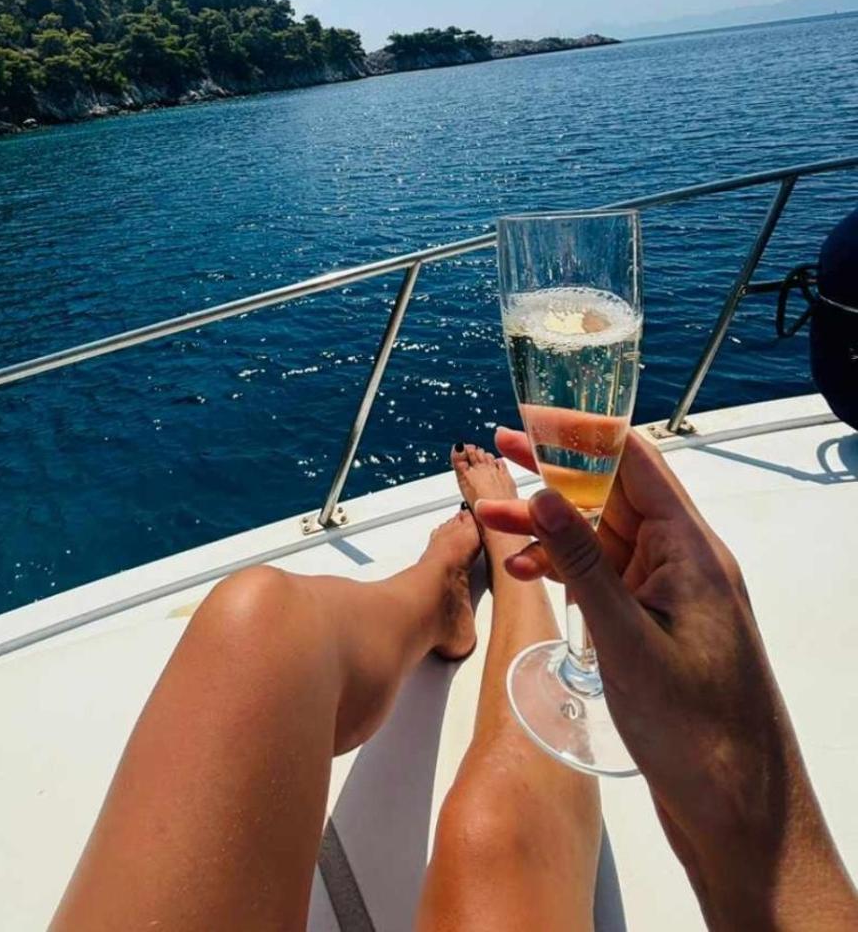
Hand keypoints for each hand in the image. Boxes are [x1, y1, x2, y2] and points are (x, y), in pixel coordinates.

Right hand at [477, 412, 856, 930]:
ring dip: (550, 526)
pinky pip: (605, 579)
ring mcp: (670, 596)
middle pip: (614, 495)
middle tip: (500, 448)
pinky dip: (565, 570)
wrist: (738, 813)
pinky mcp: (656, 629)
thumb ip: (582, 562)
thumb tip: (543, 494)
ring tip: (491, 516)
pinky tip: (526, 573)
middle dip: (556, 471)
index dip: (582, 433)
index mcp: (690, 550)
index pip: (635, 463)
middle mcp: (683, 562)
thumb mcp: (627, 639)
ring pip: (602, 538)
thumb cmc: (697, 729)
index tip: (532, 417)